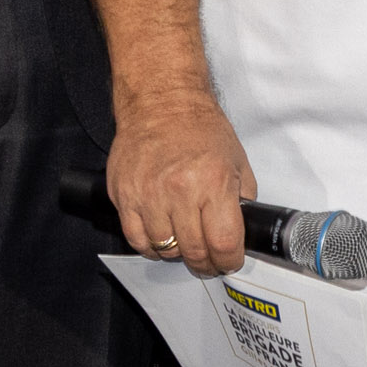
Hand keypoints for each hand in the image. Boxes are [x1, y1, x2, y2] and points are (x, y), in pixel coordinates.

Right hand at [109, 87, 256, 277]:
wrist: (161, 102)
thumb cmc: (200, 129)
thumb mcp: (238, 161)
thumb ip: (242, 200)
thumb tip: (241, 232)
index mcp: (214, 182)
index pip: (224, 243)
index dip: (229, 262)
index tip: (229, 263)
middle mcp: (180, 191)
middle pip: (194, 252)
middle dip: (206, 264)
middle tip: (208, 262)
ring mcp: (148, 194)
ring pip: (164, 249)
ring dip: (177, 254)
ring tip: (184, 244)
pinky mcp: (124, 194)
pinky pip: (136, 238)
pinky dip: (150, 246)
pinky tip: (160, 238)